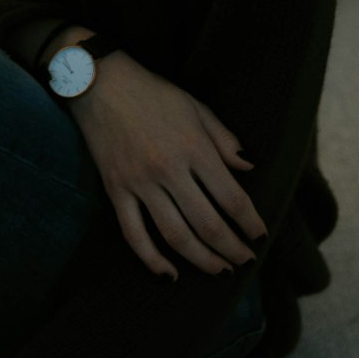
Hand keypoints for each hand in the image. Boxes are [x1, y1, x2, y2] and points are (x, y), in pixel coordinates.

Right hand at [66, 52, 267, 278]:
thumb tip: (248, 168)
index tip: (259, 235)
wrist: (99, 83)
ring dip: (202, 259)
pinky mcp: (116, 190)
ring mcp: (140, 182)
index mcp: (193, 147)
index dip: (250, 222)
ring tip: (219, 270)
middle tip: (244, 261)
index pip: (231, 197)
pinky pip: (134, 234)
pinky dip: (152, 260)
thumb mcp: (195, 107)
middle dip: (231, 248)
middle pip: (207, 224)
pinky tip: (170, 274)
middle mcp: (169, 169)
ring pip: (175, 236)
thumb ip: (223, 139)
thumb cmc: (152, 92)